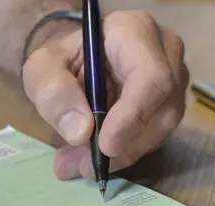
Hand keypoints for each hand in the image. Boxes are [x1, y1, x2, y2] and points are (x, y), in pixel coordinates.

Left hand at [22, 10, 188, 179]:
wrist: (75, 63)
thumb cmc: (61, 59)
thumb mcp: (42, 69)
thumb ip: (54, 92)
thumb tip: (80, 132)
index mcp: (134, 31)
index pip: (150, 76)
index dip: (132, 116)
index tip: (105, 147)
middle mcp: (164, 53)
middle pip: (162, 109)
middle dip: (124, 146)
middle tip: (82, 166)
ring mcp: (173, 80)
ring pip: (160, 130)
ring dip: (121, 155)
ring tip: (78, 164)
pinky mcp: (167, 105)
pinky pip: (153, 138)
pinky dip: (123, 155)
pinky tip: (91, 159)